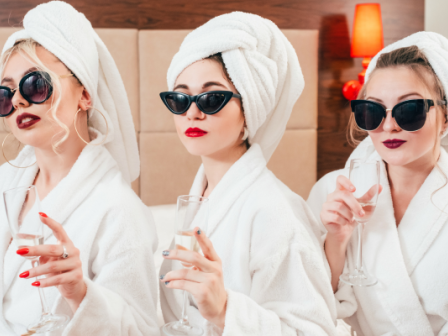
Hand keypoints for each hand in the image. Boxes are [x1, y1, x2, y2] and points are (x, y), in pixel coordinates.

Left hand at [16, 212, 85, 311]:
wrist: (74, 287)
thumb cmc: (60, 271)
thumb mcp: (51, 260)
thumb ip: (42, 255)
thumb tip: (24, 251)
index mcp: (67, 244)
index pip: (60, 231)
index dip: (50, 222)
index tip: (40, 215)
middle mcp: (73, 252)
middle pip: (53, 249)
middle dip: (35, 250)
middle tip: (20, 252)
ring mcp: (76, 264)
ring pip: (53, 266)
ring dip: (36, 271)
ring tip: (23, 275)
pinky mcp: (76, 276)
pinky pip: (57, 279)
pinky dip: (44, 282)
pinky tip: (35, 283)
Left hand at [161, 227, 226, 328]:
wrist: (220, 308)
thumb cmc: (211, 287)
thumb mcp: (208, 272)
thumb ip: (197, 262)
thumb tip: (179, 252)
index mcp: (216, 262)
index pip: (208, 247)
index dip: (202, 237)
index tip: (195, 229)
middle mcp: (214, 270)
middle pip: (194, 257)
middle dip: (177, 254)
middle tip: (165, 253)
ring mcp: (209, 281)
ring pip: (185, 273)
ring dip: (171, 274)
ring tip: (164, 277)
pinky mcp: (203, 292)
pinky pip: (183, 284)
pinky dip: (173, 283)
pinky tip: (168, 284)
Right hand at [321, 175, 381, 290]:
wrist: (344, 232)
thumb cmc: (352, 216)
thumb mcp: (362, 206)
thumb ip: (369, 196)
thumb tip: (379, 187)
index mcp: (341, 191)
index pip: (339, 179)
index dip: (346, 182)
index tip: (354, 189)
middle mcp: (332, 196)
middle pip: (342, 195)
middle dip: (354, 204)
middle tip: (361, 213)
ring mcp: (326, 205)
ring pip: (339, 206)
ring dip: (349, 215)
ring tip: (351, 219)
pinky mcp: (324, 215)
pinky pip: (335, 217)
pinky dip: (343, 221)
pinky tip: (345, 223)